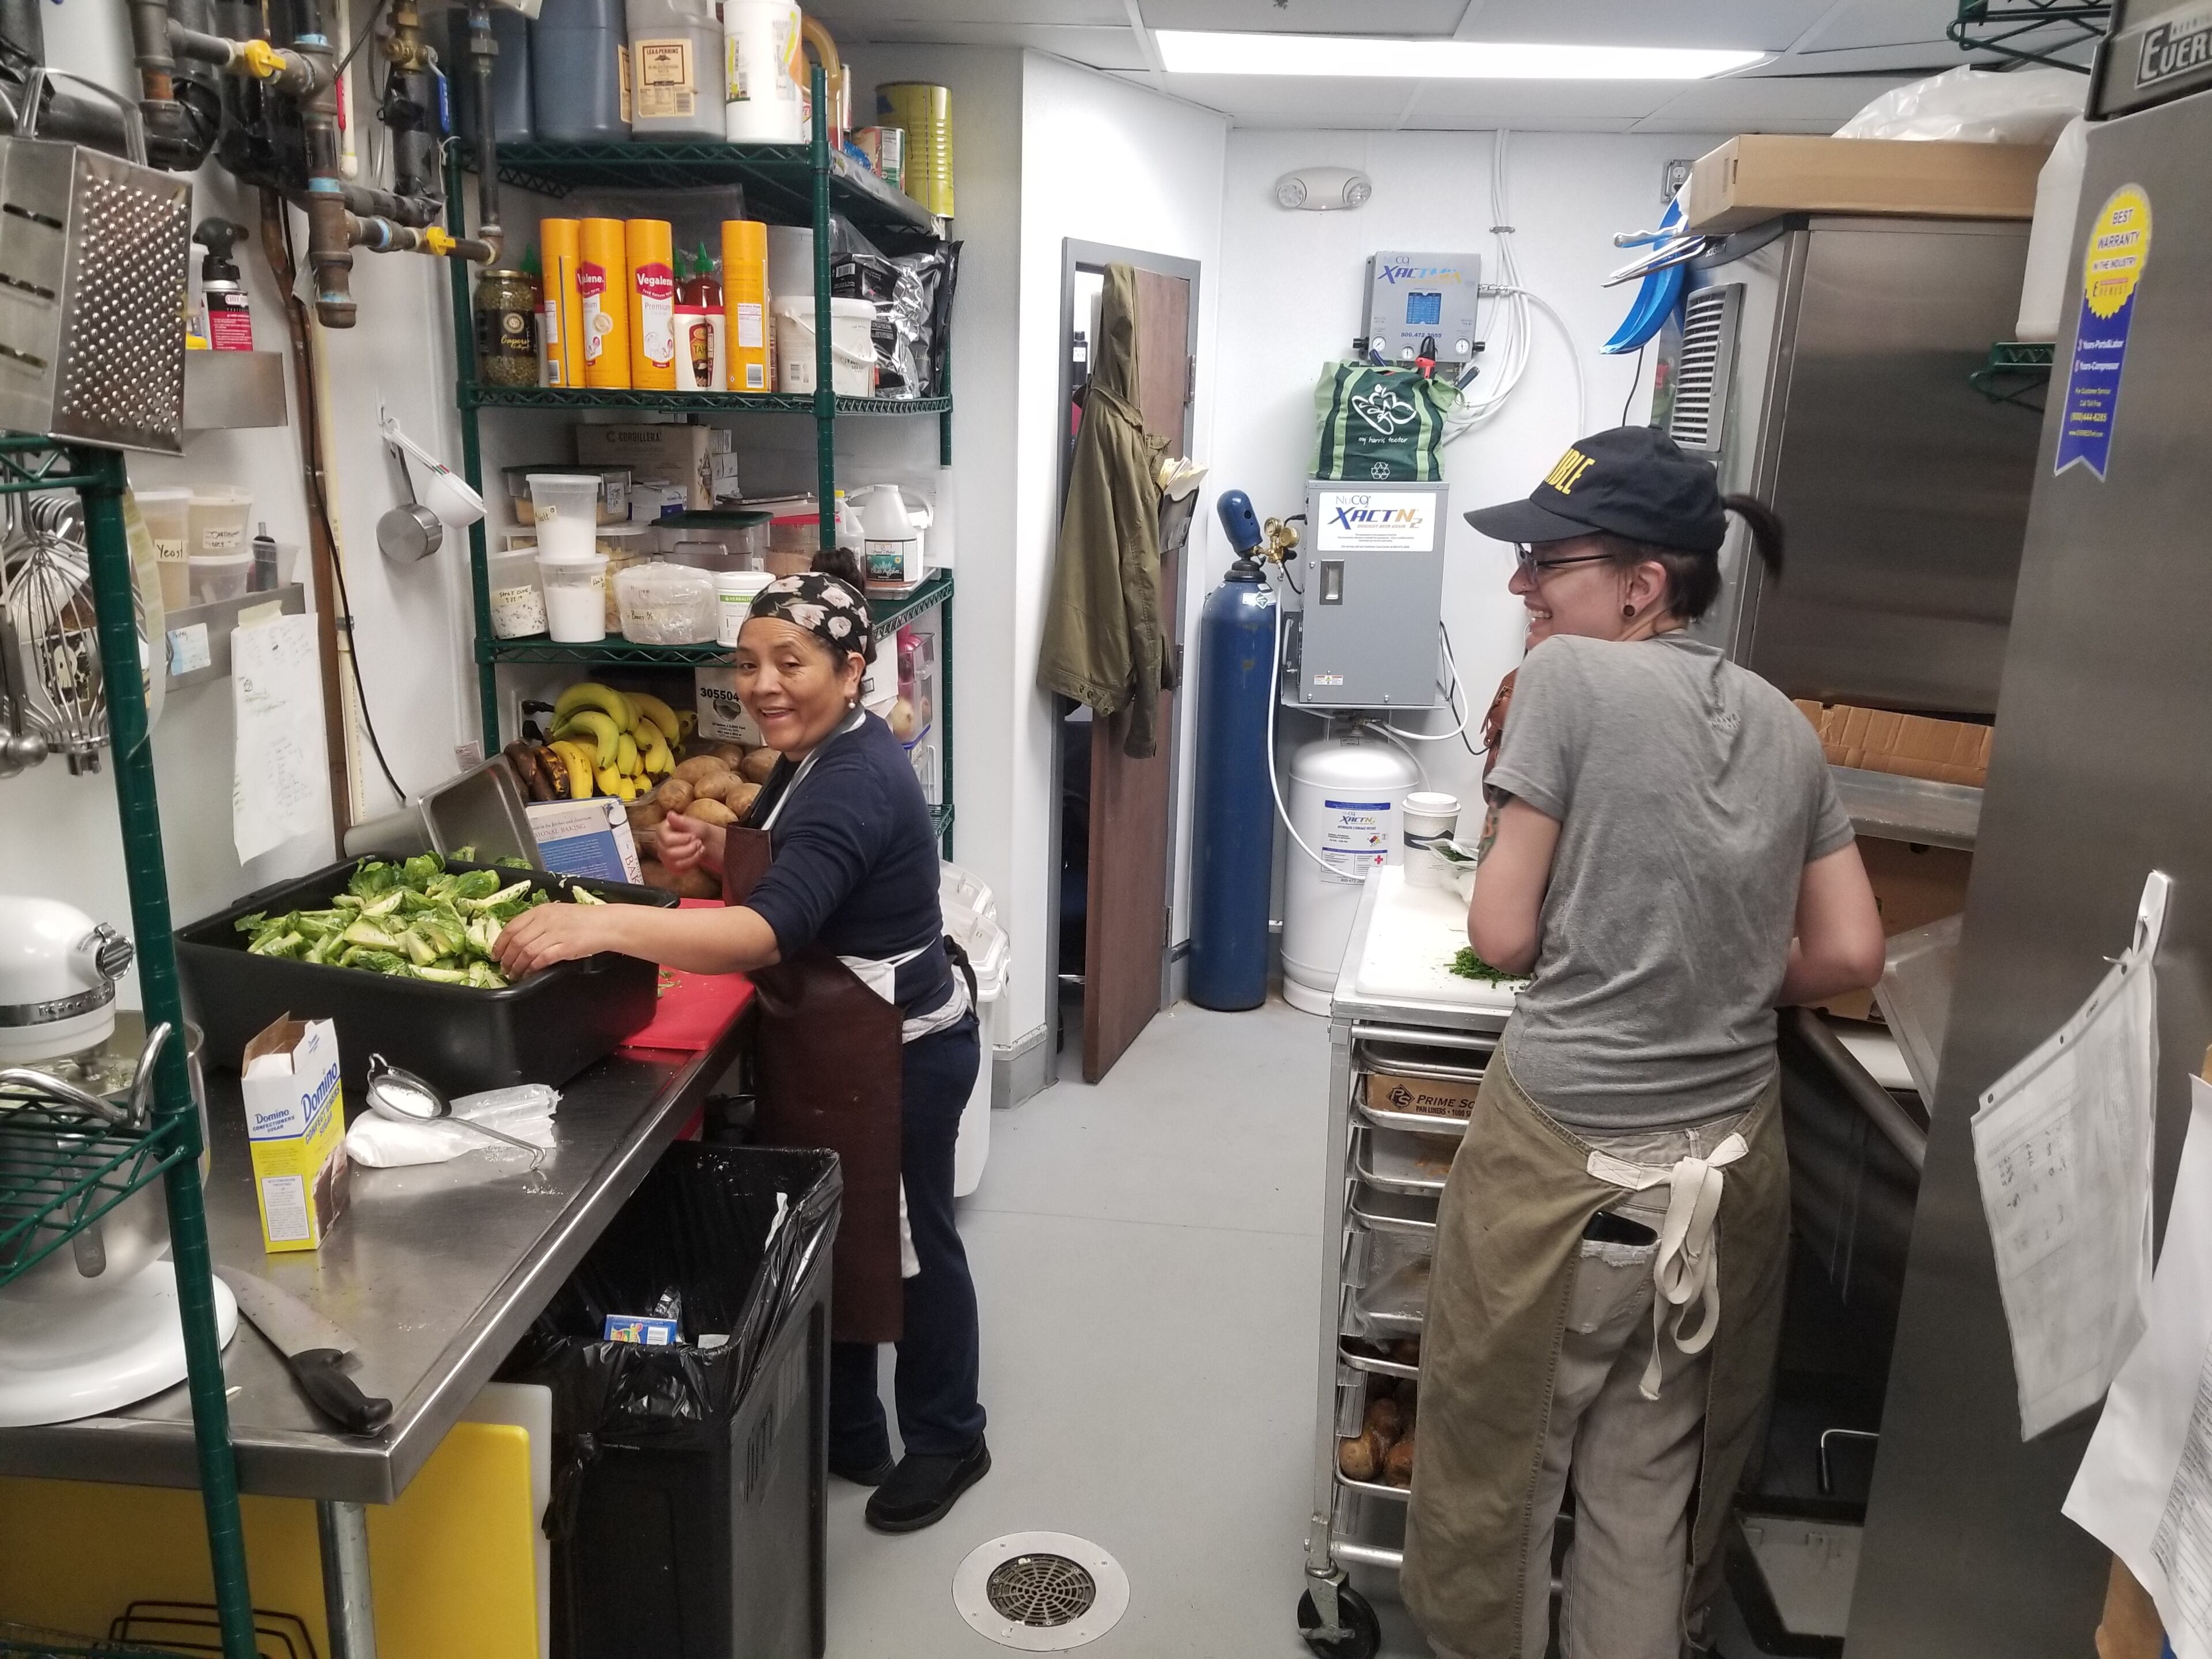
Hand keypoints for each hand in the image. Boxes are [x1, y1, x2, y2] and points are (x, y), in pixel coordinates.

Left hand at [493, 902, 625, 978]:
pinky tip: (529, 973)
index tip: (495, 954)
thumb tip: (519, 936)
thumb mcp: (557, 912)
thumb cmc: (583, 919)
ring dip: (517, 966)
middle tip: (504, 968)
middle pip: (516, 941)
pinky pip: (541, 959)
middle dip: (506, 958)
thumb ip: (538, 921)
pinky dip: (532, 968)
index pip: (512, 927)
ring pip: (526, 952)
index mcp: (541, 910)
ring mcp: (555, 934)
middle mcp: (545, 920)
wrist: (606, 924)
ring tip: (514, 974)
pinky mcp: (565, 948)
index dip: (500, 943)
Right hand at [659, 811, 725, 876]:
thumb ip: (681, 820)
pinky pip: (678, 871)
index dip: (682, 839)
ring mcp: (664, 857)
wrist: (704, 841)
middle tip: (700, 843)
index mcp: (662, 831)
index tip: (693, 836)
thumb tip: (670, 815)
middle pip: (670, 853)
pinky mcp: (670, 867)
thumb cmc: (697, 830)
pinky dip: (691, 864)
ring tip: (700, 849)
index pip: (667, 840)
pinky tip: (696, 857)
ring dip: (692, 857)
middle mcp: (659, 844)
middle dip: (689, 849)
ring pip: (675, 863)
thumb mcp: (692, 822)